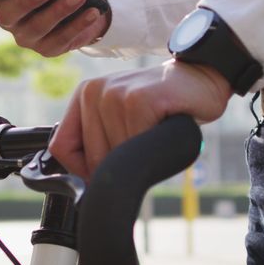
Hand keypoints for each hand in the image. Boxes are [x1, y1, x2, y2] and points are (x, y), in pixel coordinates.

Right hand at [0, 0, 111, 56]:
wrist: (94, 0)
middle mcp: (8, 16)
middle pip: (5, 14)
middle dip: (25, 0)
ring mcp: (26, 36)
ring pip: (36, 28)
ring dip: (59, 10)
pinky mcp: (48, 49)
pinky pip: (60, 40)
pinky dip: (78, 24)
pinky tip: (92, 11)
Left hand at [49, 60, 232, 178]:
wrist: (201, 78)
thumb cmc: (162, 106)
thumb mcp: (119, 120)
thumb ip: (97, 141)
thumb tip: (81, 186)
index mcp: (84, 95)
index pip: (62, 148)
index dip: (83, 169)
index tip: (108, 168)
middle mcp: (93, 91)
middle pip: (92, 158)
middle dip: (120, 165)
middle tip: (144, 144)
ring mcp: (115, 94)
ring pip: (116, 156)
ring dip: (142, 157)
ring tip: (155, 132)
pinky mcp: (138, 100)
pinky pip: (138, 148)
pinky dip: (155, 148)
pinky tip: (164, 127)